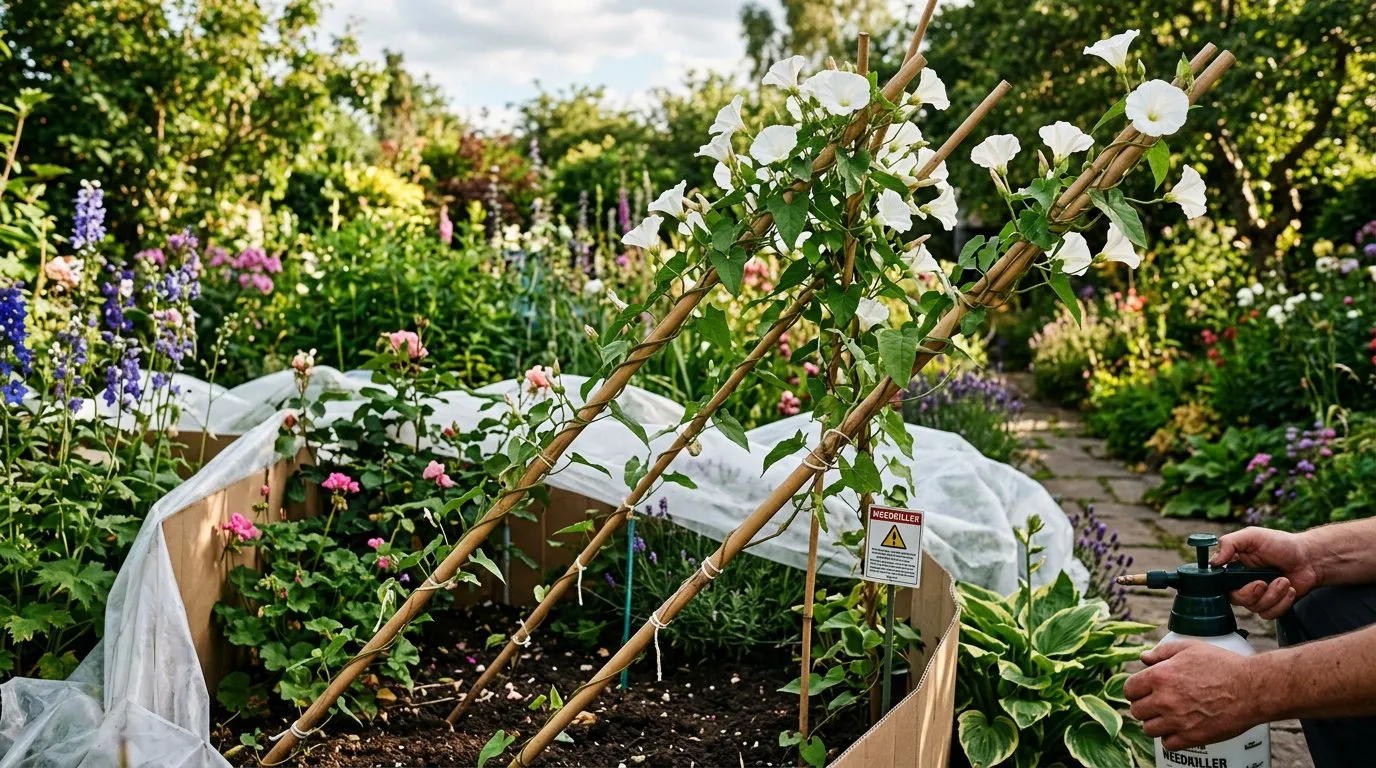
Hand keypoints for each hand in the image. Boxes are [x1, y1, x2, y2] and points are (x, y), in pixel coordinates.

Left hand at [1125, 642, 1264, 749]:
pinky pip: (1167, 744)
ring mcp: (1177, 721)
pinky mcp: (1192, 737)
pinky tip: (1180, 728)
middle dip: (1145, 706)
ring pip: (1149, 729)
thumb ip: (1162, 652)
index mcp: (1160, 676)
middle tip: (1157, 703)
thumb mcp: (1189, 648)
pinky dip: (1171, 738)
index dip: (1136, 690)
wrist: (1252, 689)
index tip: (1144, 691)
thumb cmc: (1223, 665)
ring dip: (1156, 723)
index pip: (1129, 690)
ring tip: (1169, 716)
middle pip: (1137, 711)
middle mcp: (1164, 700)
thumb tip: (1144, 658)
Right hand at [1211, 526, 1319, 618]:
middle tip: (1263, 582)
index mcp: (1233, 567)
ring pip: (1255, 608)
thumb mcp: (1252, 536)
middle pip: (1235, 599)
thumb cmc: (1281, 544)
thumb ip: (1229, 543)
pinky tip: (1289, 589)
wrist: (1310, 558)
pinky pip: (1269, 614)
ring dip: (1273, 595)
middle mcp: (1242, 583)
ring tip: (1284, 580)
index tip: (1238, 580)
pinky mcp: (1272, 605)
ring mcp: (1257, 596)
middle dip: (1252, 593)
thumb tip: (1212, 562)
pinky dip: (1282, 603)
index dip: (1225, 587)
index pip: (1218, 583)